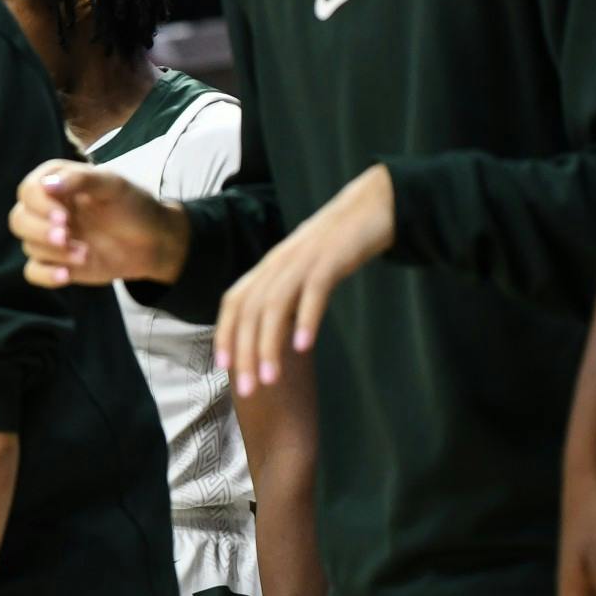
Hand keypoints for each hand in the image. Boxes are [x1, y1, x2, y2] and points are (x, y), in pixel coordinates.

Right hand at [10, 159, 187, 288]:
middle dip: (39, 230)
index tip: (64, 216)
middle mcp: (46, 209)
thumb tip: (47, 185)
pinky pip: (34, 272)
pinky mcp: (56, 262)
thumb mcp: (113, 185)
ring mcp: (49, 237)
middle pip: (19, 219)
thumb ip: (81, 180)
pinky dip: (46, 275)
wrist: (153, 241)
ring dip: (54, 252)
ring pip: (28, 245)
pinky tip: (66, 276)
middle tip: (65, 237)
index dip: (40, 204)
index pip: (29, 191)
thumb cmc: (132, 205)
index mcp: (56, 182)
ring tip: (85, 254)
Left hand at [217, 165, 393, 394]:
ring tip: (270, 380)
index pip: (234, 301)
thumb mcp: (304, 269)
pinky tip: (303, 347)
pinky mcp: (330, 259)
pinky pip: (313, 292)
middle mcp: (278, 263)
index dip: (225, 333)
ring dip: (269, 345)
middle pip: (250, 311)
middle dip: (245, 352)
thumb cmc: (338, 244)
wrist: (372, 205)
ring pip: (274, 306)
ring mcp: (302, 260)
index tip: (223, 367)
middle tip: (248, 389)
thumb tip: (275, 330)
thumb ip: (288, 294)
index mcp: (269, 266)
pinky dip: (305, 319)